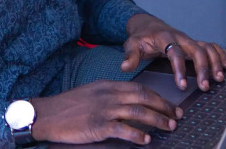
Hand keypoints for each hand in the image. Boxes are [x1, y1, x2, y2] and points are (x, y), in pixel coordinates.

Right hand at [30, 80, 182, 145]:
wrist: (48, 114)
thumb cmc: (68, 106)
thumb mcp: (91, 93)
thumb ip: (110, 96)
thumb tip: (129, 103)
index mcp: (108, 86)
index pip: (139, 88)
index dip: (158, 97)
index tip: (170, 105)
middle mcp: (109, 95)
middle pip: (144, 98)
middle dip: (164, 107)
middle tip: (177, 116)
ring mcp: (104, 110)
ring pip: (138, 112)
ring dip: (157, 120)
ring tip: (169, 127)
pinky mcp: (99, 126)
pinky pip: (124, 129)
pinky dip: (138, 134)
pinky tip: (146, 140)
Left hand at [121, 13, 225, 91]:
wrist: (148, 25)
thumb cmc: (141, 37)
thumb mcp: (131, 45)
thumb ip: (129, 56)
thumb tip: (124, 67)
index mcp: (164, 37)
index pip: (174, 52)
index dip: (179, 69)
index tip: (182, 86)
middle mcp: (180, 37)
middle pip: (196, 50)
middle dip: (203, 68)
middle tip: (205, 86)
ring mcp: (188, 39)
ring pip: (206, 47)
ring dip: (215, 62)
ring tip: (219, 79)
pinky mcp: (194, 43)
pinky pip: (211, 46)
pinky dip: (220, 55)